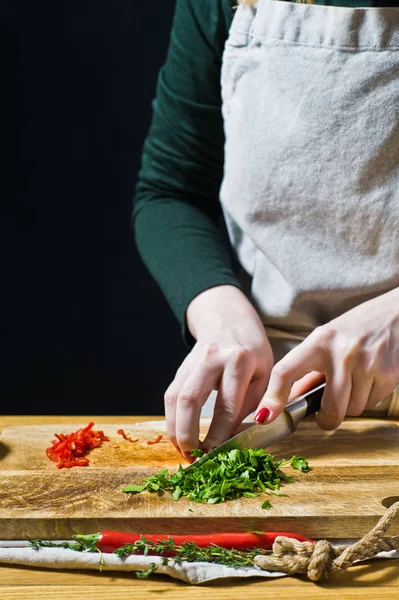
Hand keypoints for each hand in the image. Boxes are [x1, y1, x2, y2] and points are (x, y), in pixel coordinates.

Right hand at [164, 285, 272, 460]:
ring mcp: (192, 361)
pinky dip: (172, 419)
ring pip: (174, 398)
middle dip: (187, 434)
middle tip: (193, 458)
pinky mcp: (180, 367)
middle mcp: (212, 358)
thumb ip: (254, 404)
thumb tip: (237, 438)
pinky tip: (179, 435)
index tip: (217, 455)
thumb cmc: (253, 351)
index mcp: (239, 360)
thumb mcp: (265, 373)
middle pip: (190, 399)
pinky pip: (171, 395)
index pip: (227, 405)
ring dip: (174, 429)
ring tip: (184, 451)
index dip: (219, 434)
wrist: (229, 319)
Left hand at [254, 288, 398, 429]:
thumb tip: (288, 400)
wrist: (396, 313)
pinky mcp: (388, 374)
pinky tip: (369, 378)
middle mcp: (341, 353)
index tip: (265, 416)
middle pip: (330, 409)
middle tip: (328, 410)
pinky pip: (371, 405)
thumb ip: (308, 370)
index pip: (285, 371)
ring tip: (354, 381)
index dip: (273, 398)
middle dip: (328, 416)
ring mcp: (366, 364)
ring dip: (351, 404)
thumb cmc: (357, 328)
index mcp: (319, 341)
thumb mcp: (327, 340)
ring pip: (352, 410)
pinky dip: (368, 398)